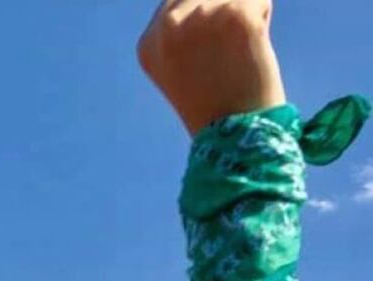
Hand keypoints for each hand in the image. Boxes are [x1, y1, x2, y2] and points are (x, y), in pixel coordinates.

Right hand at [137, 0, 284, 134]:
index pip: (176, 3)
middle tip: (226, 49)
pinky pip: (258, 0)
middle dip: (220, 11)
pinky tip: (252, 49)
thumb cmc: (213, 106)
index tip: (209, 48)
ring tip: (237, 53)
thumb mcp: (177, 69)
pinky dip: (262, 19)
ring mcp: (201, 17)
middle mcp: (168, 26)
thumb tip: (204, 1)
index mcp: (148, 43)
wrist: (234, 137)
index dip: (200, 19)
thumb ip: (180, 33)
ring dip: (241, 14)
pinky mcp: (236, 15)